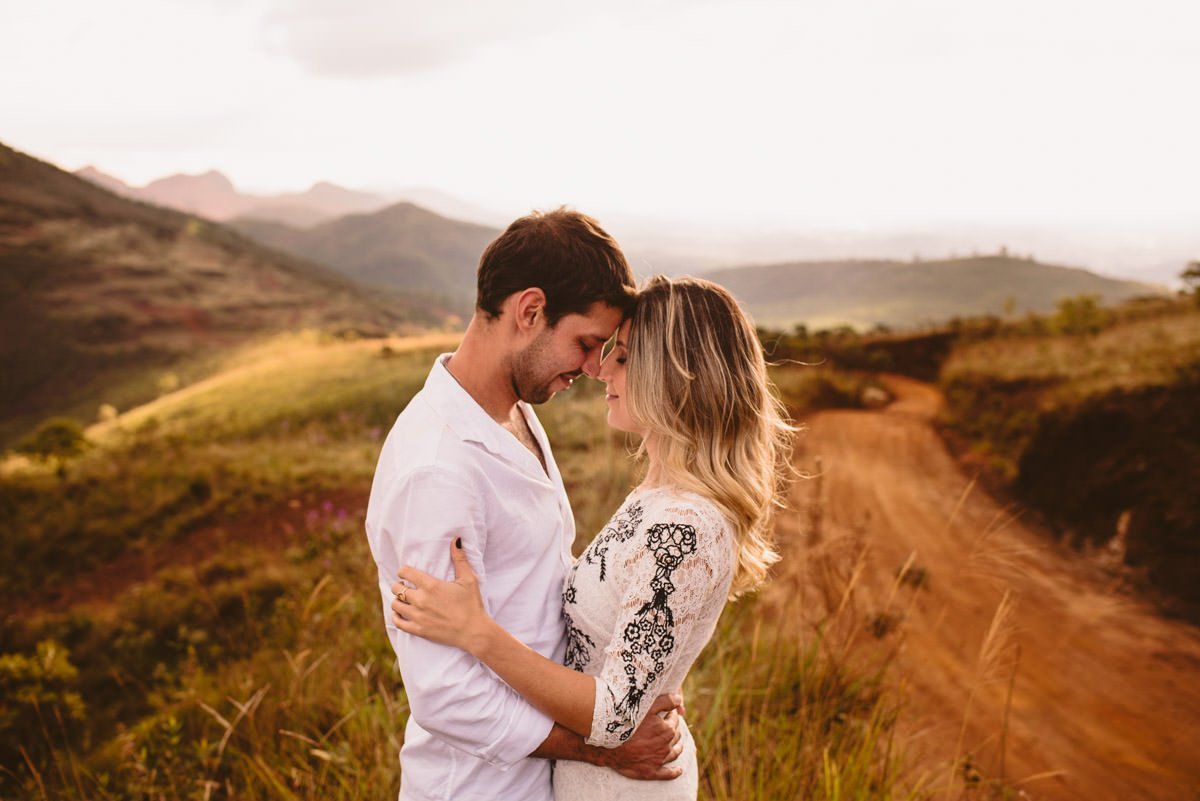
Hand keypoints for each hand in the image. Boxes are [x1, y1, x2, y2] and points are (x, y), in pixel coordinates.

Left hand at [391, 538, 490, 652]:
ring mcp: (418, 616)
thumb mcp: (468, 579)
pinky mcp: (418, 630)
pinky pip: (398, 622)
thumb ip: (460, 559)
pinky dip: (396, 616)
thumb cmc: (472, 604)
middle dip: (399, 585)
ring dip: (397, 600)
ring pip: (396, 605)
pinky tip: (400, 613)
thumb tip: (456, 540)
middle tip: (404, 585)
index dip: (403, 571)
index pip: (406, 573)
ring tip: (403, 599)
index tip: (406, 573)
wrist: (473, 631)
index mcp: (431, 585)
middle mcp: (421, 600)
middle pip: (397, 588)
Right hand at [602, 693, 685, 779]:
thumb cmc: (627, 721)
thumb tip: (679, 699)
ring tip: (678, 744)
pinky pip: (667, 774)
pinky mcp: (651, 771)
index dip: (671, 714)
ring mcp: (659, 760)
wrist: (609, 742)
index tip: (667, 711)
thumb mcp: (647, 706)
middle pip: (675, 736)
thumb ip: (666, 701)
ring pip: (674, 753)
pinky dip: (674, 772)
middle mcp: (666, 746)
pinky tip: (679, 770)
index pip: (674, 720)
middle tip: (669, 725)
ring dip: (677, 747)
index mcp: (667, 730)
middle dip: (674, 729)